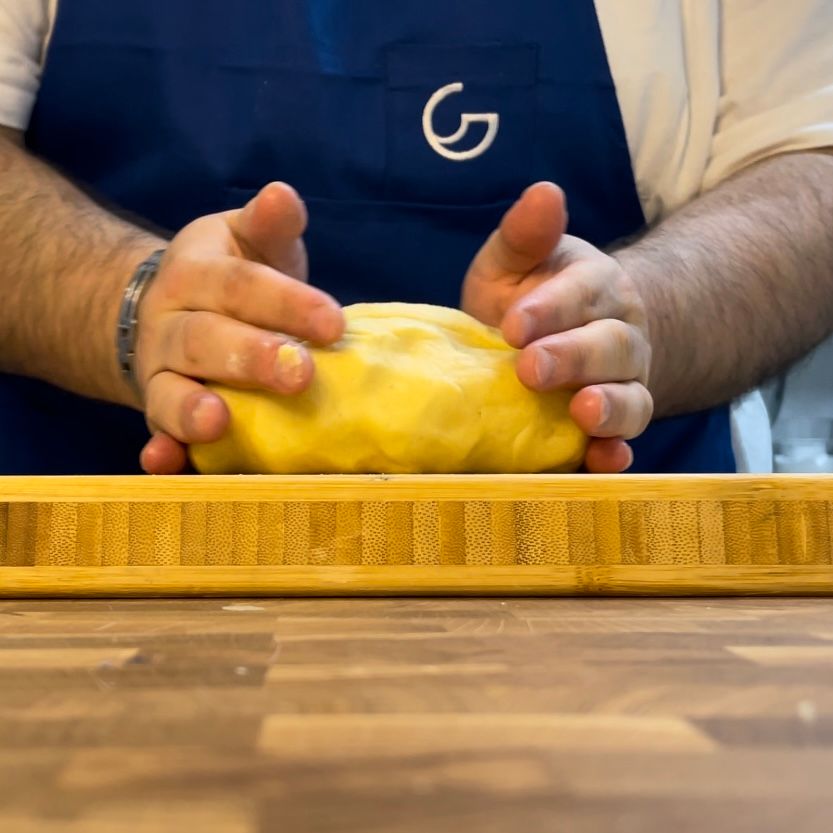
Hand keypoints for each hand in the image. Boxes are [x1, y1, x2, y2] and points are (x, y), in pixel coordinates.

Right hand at [135, 183, 344, 473]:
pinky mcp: (159, 415)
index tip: (334, 324)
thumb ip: (270, 226)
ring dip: (189, 409)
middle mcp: (171, 324)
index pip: (241, 284)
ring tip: (216, 422)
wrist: (165, 312)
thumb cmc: (231, 279)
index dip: (286, 303)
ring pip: (168, 390)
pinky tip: (166, 464)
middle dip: (250, 357)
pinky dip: (160, 452)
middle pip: (204, 339)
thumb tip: (283, 195)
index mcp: (197, 274)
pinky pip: (154, 434)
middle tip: (298, 373)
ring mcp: (161, 373)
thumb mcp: (248, 242)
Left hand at [461, 182, 652, 472]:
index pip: (582, 291)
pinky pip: (626, 440)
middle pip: (610, 345)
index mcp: (594, 286)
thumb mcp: (516, 263)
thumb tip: (544, 191)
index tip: (511, 325)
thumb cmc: (528, 299)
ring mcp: (624, 383)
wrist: (564, 340)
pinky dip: (616, 454)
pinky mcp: (616, 425)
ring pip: (632, 395)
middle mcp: (619, 335)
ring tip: (582, 413)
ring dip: (610, 407)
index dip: (551, 308)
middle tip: (530, 369)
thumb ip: (525, 235)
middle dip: (573, 356)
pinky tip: (602, 461)